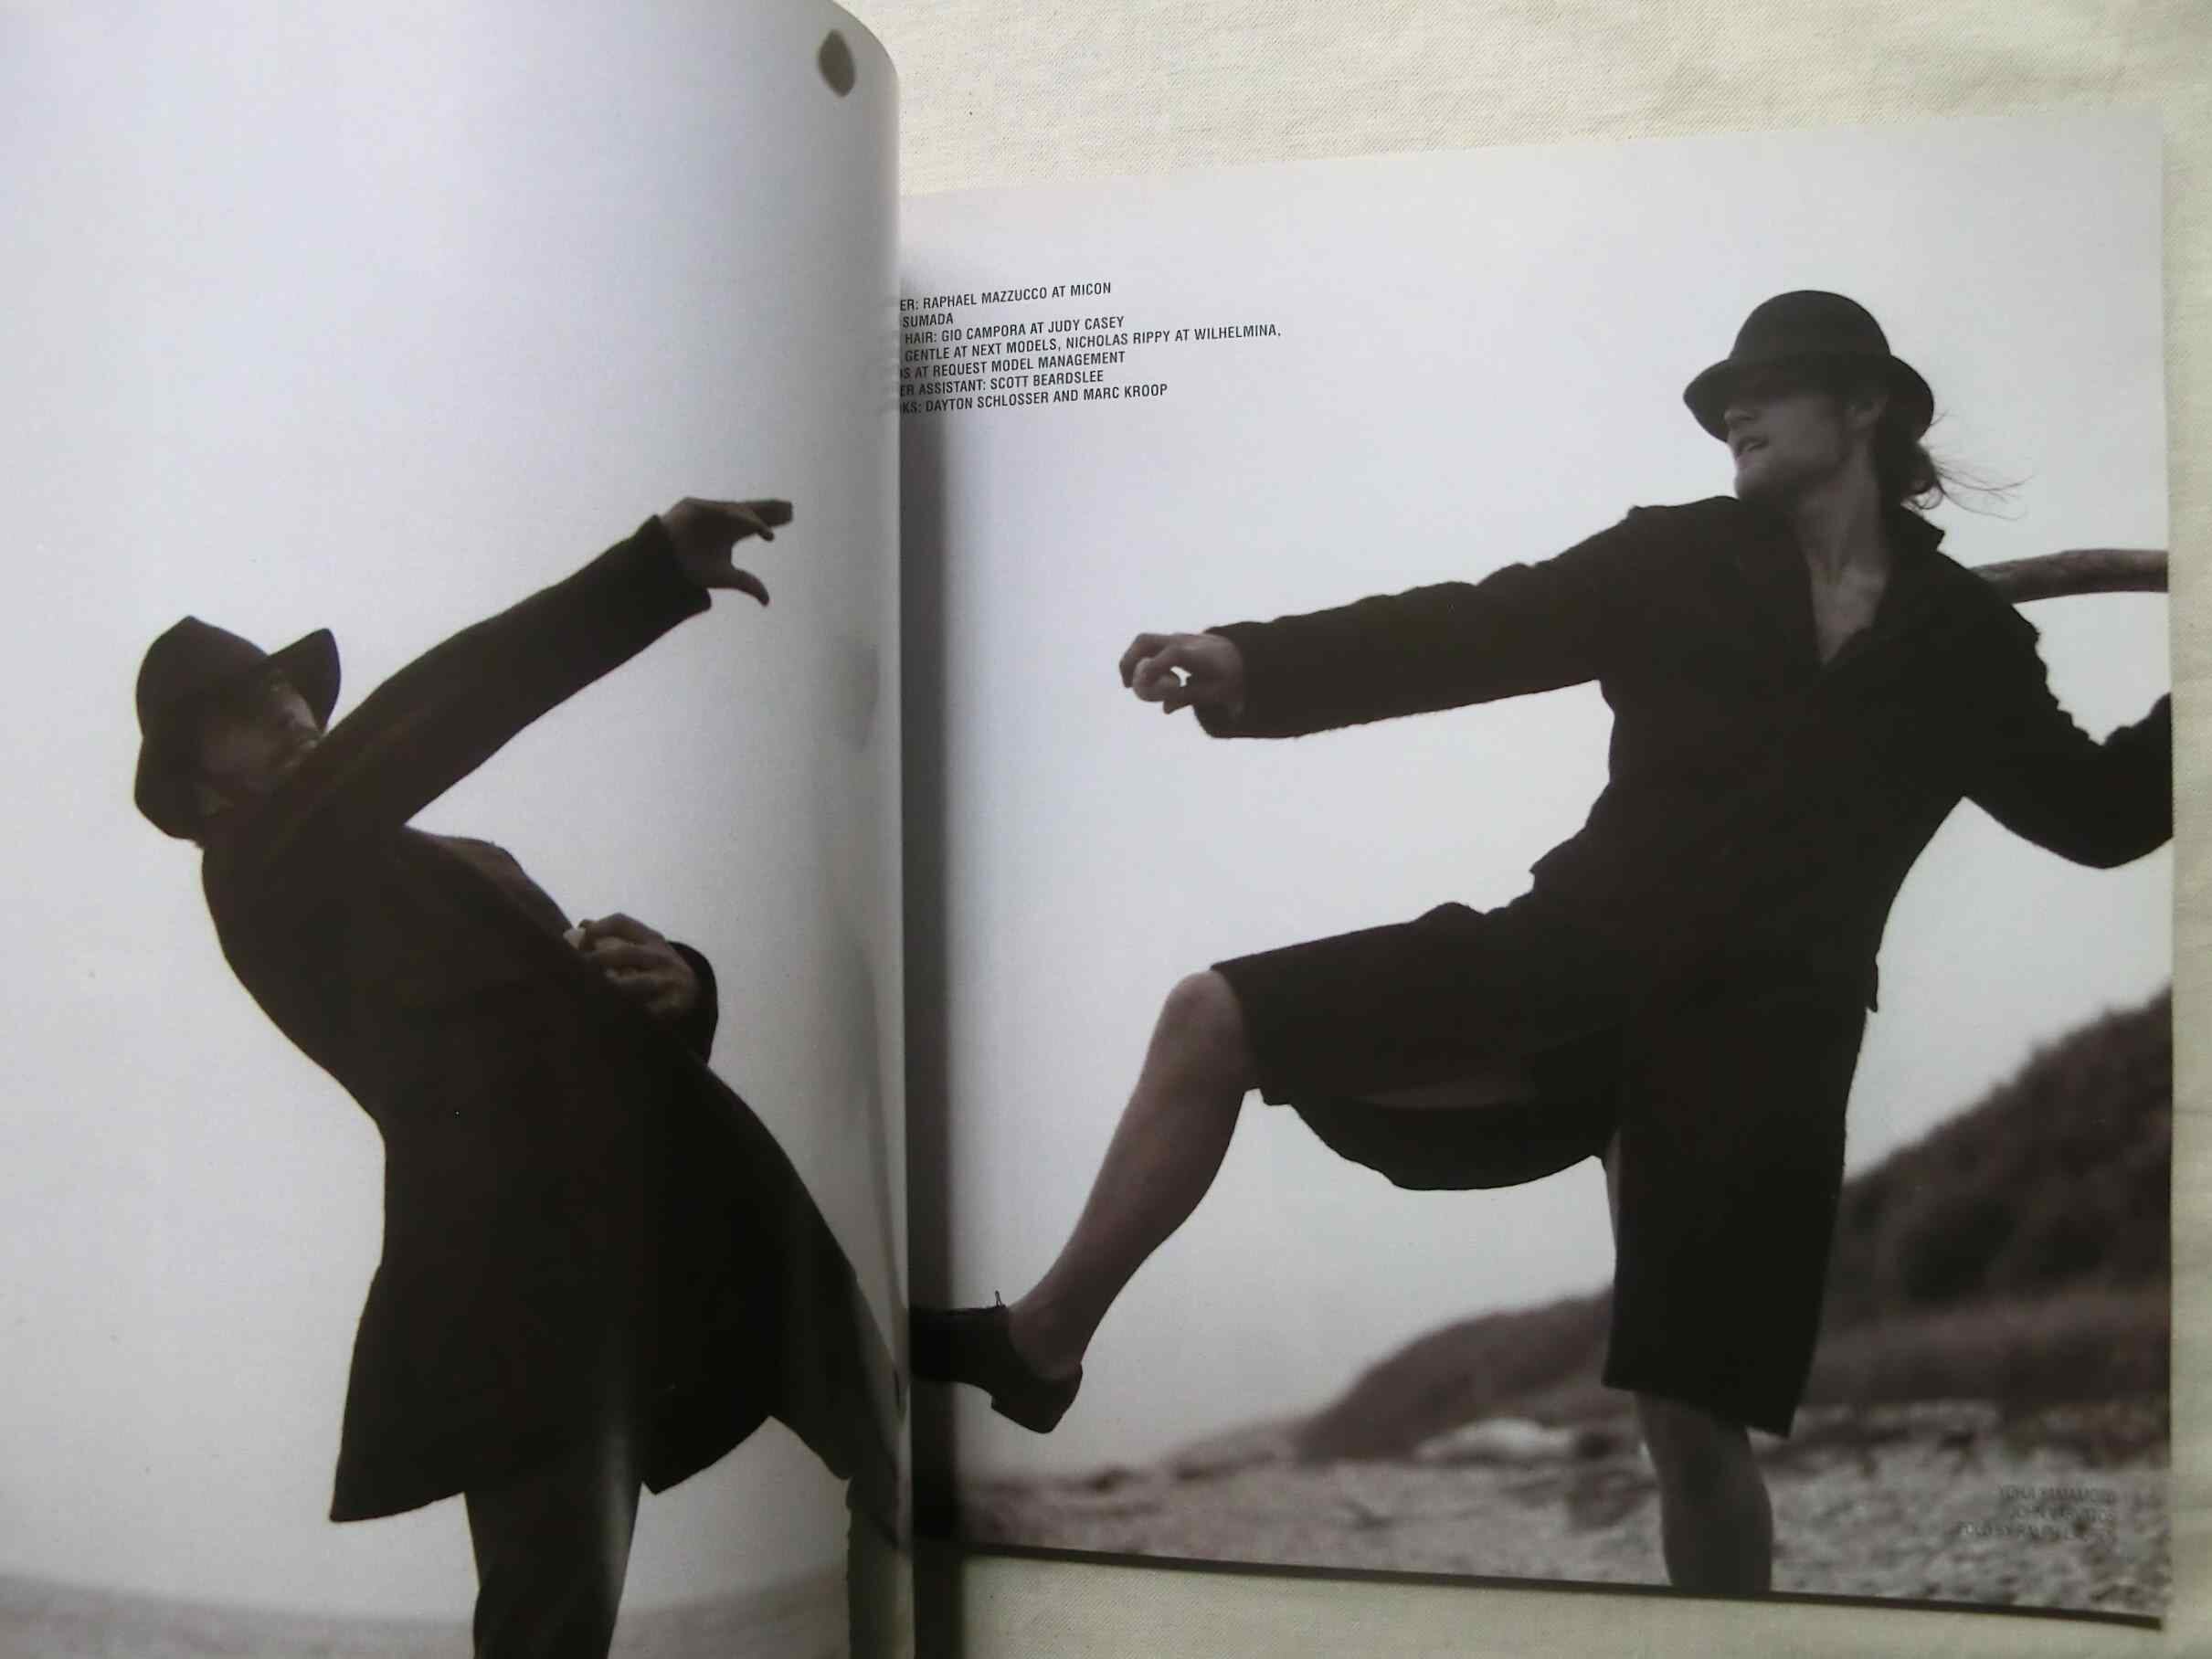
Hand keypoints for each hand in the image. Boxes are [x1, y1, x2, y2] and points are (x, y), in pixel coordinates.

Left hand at [564, 912, 700, 1021]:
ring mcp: (669, 980)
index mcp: (649, 938)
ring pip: (637, 984)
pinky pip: (649, 1010)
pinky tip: (610, 1017)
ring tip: (588, 997)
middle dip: (597, 962)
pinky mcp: (674, 1004)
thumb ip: (612, 936)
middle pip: (625, 953)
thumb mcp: (640, 945)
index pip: (621, 923)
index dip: (597, 929)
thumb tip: (581, 927)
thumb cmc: (652, 965)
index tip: (578, 943)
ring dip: (612, 990)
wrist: (691, 989)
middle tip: (575, 973)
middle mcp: (660, 956)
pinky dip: (629, 1013)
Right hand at [657, 497, 794, 602]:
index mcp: (729, 533)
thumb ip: (747, 583)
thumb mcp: (725, 577)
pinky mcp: (693, 507)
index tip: (790, 515)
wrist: (663, 568)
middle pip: (749, 511)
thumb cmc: (691, 570)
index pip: (754, 523)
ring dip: (757, 513)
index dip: (771, 519)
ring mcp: (707, 512)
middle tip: (790, 508)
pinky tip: (755, 523)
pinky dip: (737, 516)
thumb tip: (767, 600)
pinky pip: (719, 510)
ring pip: (736, 509)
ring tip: (779, 516)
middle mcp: (721, 520)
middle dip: (769, 509)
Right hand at [1118, 630, 1245, 718]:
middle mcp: (1183, 641)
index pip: (1173, 654)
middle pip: (1147, 641)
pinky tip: (1141, 679)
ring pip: (1144, 640)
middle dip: (1129, 661)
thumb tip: (1164, 709)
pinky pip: (1150, 645)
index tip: (1140, 686)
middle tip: (1126, 684)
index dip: (1154, 667)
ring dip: (1131, 659)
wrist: (1239, 656)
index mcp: (1197, 654)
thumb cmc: (1226, 678)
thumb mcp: (1212, 693)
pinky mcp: (1173, 640)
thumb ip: (1188, 698)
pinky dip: (1140, 659)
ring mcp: (1177, 637)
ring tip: (1129, 682)